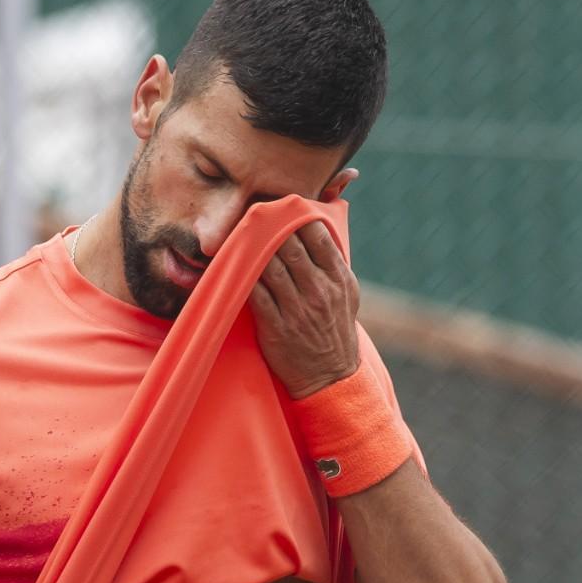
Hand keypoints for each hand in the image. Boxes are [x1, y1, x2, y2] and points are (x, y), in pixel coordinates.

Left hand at [249, 220, 360, 398]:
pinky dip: (243, 278)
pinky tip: (233, 265)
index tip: (282, 207)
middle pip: (291, 247)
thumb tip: (319, 229)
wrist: (331, 375)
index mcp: (338, 279)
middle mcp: (319, 292)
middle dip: (270, 228)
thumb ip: (335, 263)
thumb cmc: (337, 329)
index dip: (298, 218)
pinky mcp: (277, 327)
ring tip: (240, 235)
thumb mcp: (348, 294)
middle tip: (254, 215)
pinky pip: (256, 295)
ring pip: (270, 267)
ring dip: (253, 249)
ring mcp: (298, 310)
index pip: (318, 237)